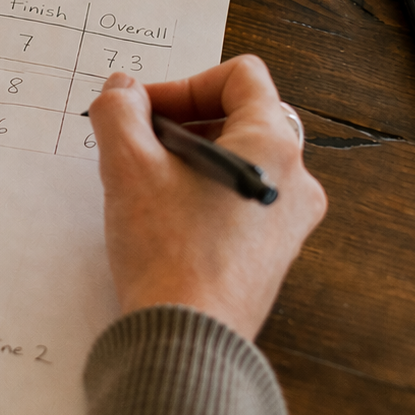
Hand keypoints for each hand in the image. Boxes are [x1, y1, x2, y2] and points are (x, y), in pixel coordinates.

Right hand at [88, 55, 326, 339]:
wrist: (185, 337)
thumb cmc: (167, 251)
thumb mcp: (127, 165)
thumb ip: (119, 110)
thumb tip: (123, 90)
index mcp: (273, 147)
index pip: (240, 77)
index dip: (185, 83)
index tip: (146, 111)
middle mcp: (294, 181)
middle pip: (239, 118)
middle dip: (181, 122)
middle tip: (138, 144)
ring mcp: (288, 221)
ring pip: (237, 160)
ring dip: (187, 157)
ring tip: (145, 183)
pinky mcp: (271, 253)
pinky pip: (239, 198)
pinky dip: (201, 191)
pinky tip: (161, 217)